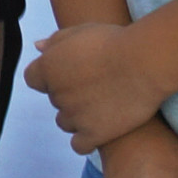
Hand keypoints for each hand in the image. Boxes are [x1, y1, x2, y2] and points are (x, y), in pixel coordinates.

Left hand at [28, 18, 175, 153]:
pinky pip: (79, 145)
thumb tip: (38, 47)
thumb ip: (56, 41)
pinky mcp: (94, 133)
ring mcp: (74, 115)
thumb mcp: (80, 32)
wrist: (144, 63)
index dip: (50, 77)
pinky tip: (99, 133)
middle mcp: (56, 94)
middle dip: (70, 95)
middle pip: (55, 100)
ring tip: (101, 108)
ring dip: (78, 117)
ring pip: (65, 122)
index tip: (69, 75)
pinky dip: (86, 141)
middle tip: (96, 87)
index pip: (33, 80)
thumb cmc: (115, 42)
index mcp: (47, 68)